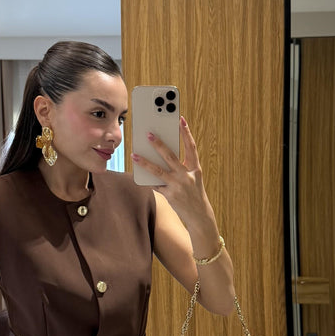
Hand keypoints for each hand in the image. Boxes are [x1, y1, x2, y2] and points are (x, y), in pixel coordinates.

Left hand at [131, 116, 217, 234]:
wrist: (200, 216)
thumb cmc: (194, 194)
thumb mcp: (193, 179)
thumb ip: (181, 167)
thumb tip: (161, 155)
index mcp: (195, 169)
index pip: (191, 147)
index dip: (186, 133)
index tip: (180, 119)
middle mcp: (187, 176)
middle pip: (171, 156)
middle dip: (159, 144)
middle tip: (148, 133)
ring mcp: (178, 186)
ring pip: (158, 171)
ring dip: (145, 162)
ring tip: (134, 154)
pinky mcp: (170, 196)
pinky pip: (155, 185)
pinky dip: (147, 179)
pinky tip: (138, 172)